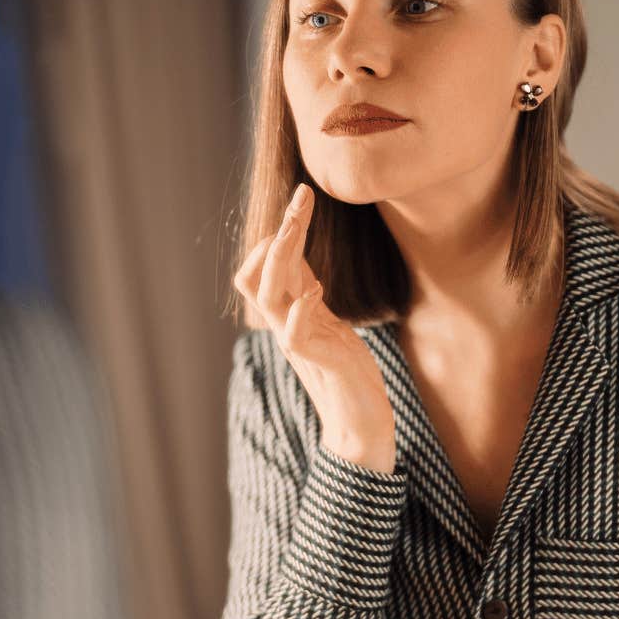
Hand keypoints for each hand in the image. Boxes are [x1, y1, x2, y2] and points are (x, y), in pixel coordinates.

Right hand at [232, 183, 396, 475]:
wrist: (359, 422)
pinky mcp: (318, 362)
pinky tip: (316, 292)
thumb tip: (298, 258)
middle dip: (280, 232)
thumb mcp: (326, 321)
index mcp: (287, 315)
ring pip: (268, 297)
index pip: (262, 269)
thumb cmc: (346, 371)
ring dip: (280, 259)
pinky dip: (301, 309)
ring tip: (295, 228)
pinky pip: (294, 334)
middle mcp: (285, 326)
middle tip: (302, 196)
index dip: (276, 234)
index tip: (302, 201)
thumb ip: (307, 292)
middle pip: (259, 275)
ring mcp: (299, 344)